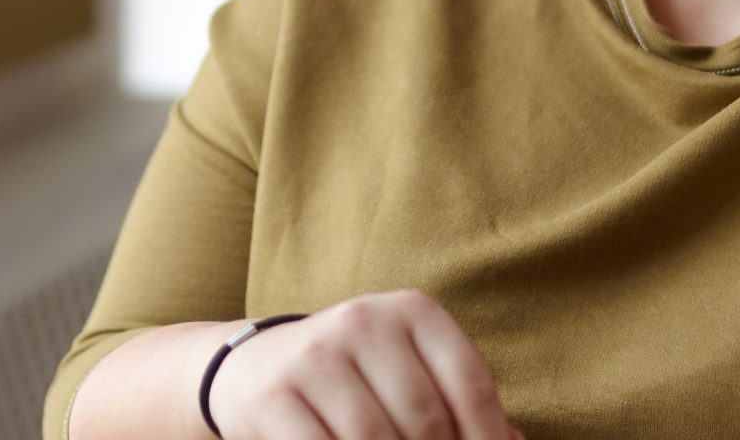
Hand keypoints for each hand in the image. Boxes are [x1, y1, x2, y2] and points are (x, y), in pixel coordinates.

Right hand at [208, 289, 525, 439]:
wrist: (251, 369)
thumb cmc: (354, 380)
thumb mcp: (407, 373)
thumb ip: (457, 404)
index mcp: (412, 312)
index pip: (470, 385)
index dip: (487, 439)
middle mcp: (364, 321)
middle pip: (426, 421)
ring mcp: (315, 356)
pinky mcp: (274, 395)